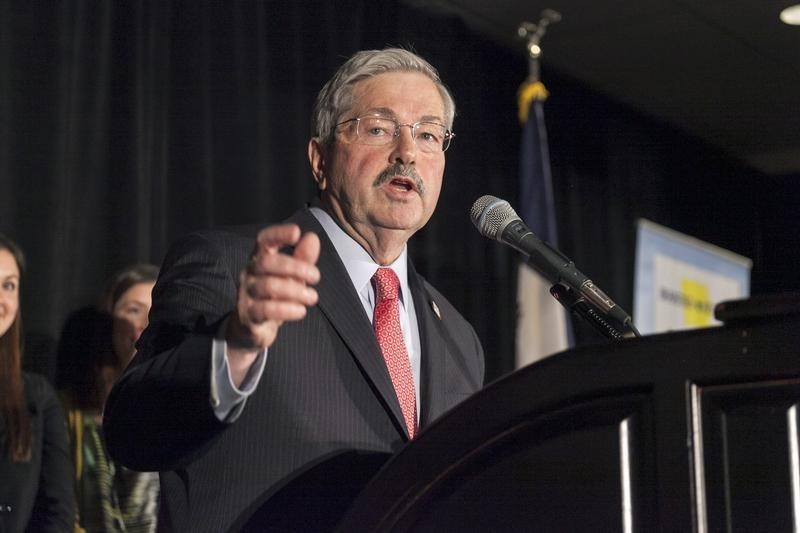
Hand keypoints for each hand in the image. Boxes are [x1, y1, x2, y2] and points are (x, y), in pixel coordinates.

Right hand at [225, 223, 319, 381]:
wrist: (251, 330)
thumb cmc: (274, 298)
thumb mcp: (292, 277)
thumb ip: (302, 258)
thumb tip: (312, 237)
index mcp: (259, 259)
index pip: (263, 240)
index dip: (278, 234)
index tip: (296, 232)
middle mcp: (249, 273)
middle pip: (267, 262)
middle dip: (296, 267)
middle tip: (316, 277)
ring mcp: (246, 294)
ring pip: (268, 286)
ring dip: (296, 291)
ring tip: (312, 297)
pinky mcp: (248, 315)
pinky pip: (266, 310)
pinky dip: (287, 309)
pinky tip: (301, 311)